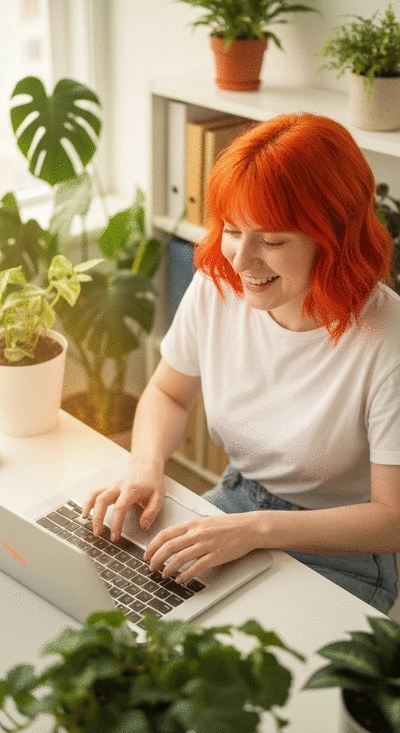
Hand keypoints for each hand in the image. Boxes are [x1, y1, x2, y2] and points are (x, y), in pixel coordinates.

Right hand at [81, 461, 164, 539]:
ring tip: (86, 521)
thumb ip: (151, 512)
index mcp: (131, 490)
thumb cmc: (152, 481)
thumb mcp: (158, 496)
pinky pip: (95, 493)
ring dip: (89, 508)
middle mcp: (119, 487)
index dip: (116, 523)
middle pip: (102, 500)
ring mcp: (112, 486)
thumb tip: (143, 526)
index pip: (120, 508)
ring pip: (95, 495)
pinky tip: (85, 512)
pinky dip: (88, 502)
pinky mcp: (109, 488)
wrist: (146, 466)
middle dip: (98, 518)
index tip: (115, 536)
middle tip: (98, 533)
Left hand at [143, 512, 260, 583]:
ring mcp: (206, 545)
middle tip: (151, 568)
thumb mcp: (205, 522)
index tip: (146, 554)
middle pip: (168, 547)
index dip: (152, 546)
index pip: (165, 534)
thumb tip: (173, 540)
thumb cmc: (228, 526)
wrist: (249, 528)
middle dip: (156, 559)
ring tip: (164, 575)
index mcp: (192, 524)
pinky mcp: (215, 556)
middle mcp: (197, 533)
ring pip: (179, 558)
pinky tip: (181, 580)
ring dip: (168, 569)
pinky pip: (195, 567)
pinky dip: (185, 575)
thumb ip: (189, 530)